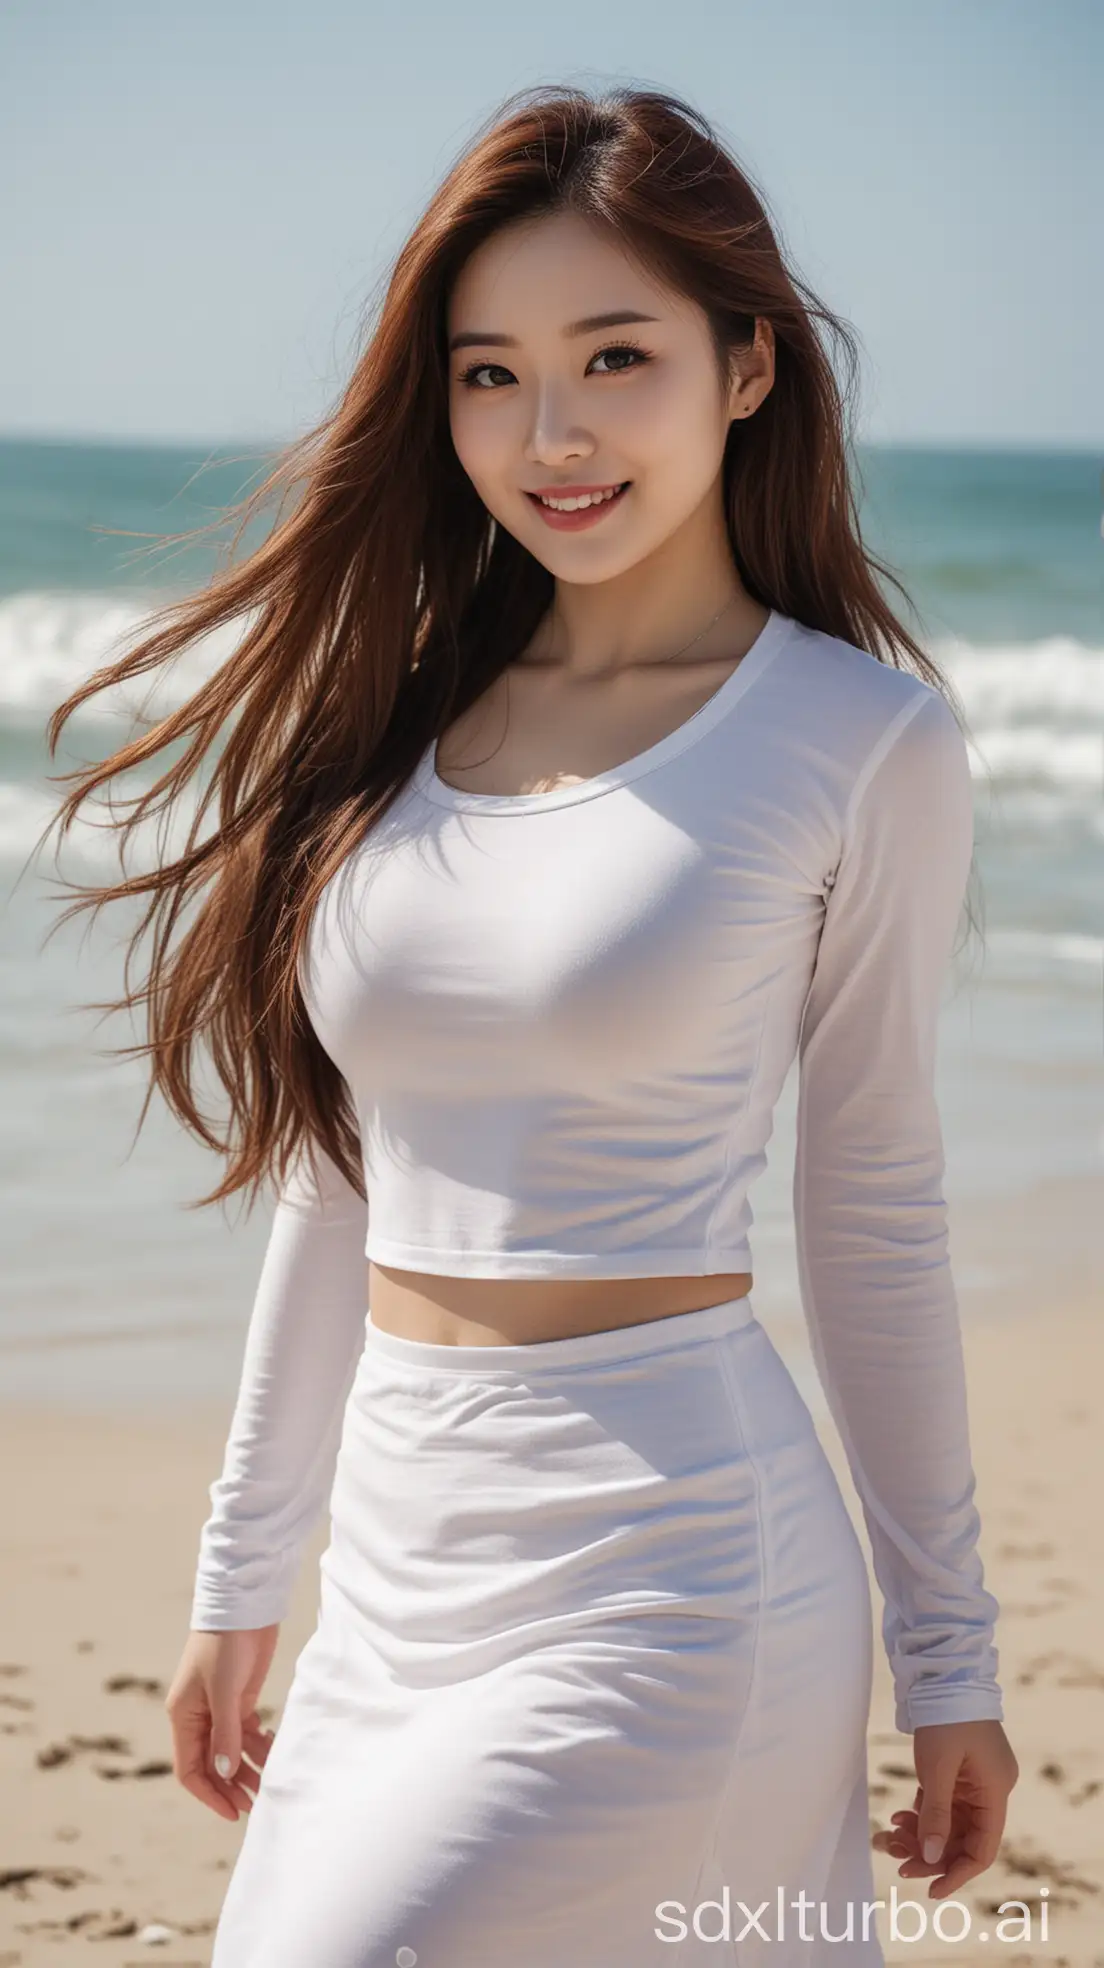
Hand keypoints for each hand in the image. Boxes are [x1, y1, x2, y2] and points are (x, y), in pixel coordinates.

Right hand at [165, 1624, 280, 1819]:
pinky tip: (272, 1750)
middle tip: (255, 1805)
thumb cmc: (225, 1645)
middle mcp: (198, 1716)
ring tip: (270, 1784)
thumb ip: (224, 1732)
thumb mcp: (224, 1691)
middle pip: (212, 1764)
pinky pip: (246, 1733)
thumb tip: (223, 1772)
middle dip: (231, 1786)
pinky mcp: (240, 1698)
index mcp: (183, 1716)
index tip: (232, 1811)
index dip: (209, 1793)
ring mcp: (220, 1708)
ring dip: (248, 1768)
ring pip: (231, 1750)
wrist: (244, 1607)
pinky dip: (257, 1746)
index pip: (190, 1769)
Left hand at [871, 1719, 1018, 1900]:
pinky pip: (942, 1804)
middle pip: (962, 1838)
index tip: (931, 1889)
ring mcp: (974, 1780)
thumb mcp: (938, 1768)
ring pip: (949, 1823)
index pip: (982, 1848)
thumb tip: (931, 1858)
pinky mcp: (958, 1771)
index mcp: (995, 1792)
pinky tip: (898, 1818)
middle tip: (896, 1861)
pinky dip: (922, 1814)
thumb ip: (936, 1814)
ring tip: (888, 1838)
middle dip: (931, 1854)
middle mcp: (989, 1790)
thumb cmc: (946, 1716)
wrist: (944, 1672)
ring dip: (921, 1835)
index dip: (958, 1873)